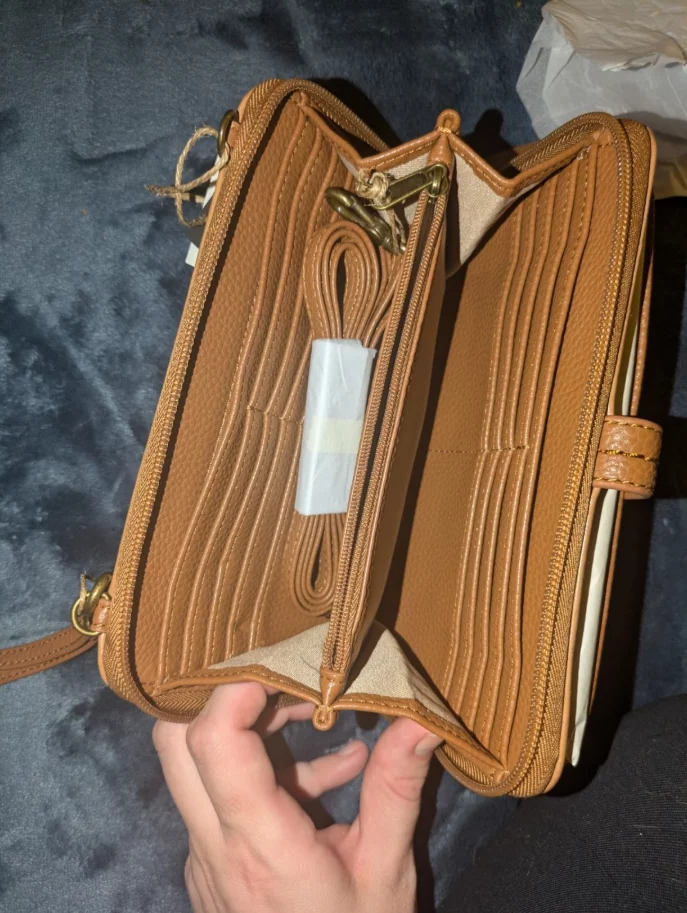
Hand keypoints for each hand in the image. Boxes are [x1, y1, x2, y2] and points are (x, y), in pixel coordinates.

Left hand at [153, 682, 441, 912]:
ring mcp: (206, 856)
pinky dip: (263, 769)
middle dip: (221, 692)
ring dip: (247, 726)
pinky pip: (220, 797)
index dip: (234, 689)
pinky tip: (332, 773)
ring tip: (316, 712)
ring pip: (192, 765)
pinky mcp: (213, 862)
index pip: (213, 746)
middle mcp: (216, 846)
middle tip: (281, 672)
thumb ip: (397, 789)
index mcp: (261, 847)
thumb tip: (421, 719)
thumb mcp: (387, 871)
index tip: (282, 663)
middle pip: (174, 743)